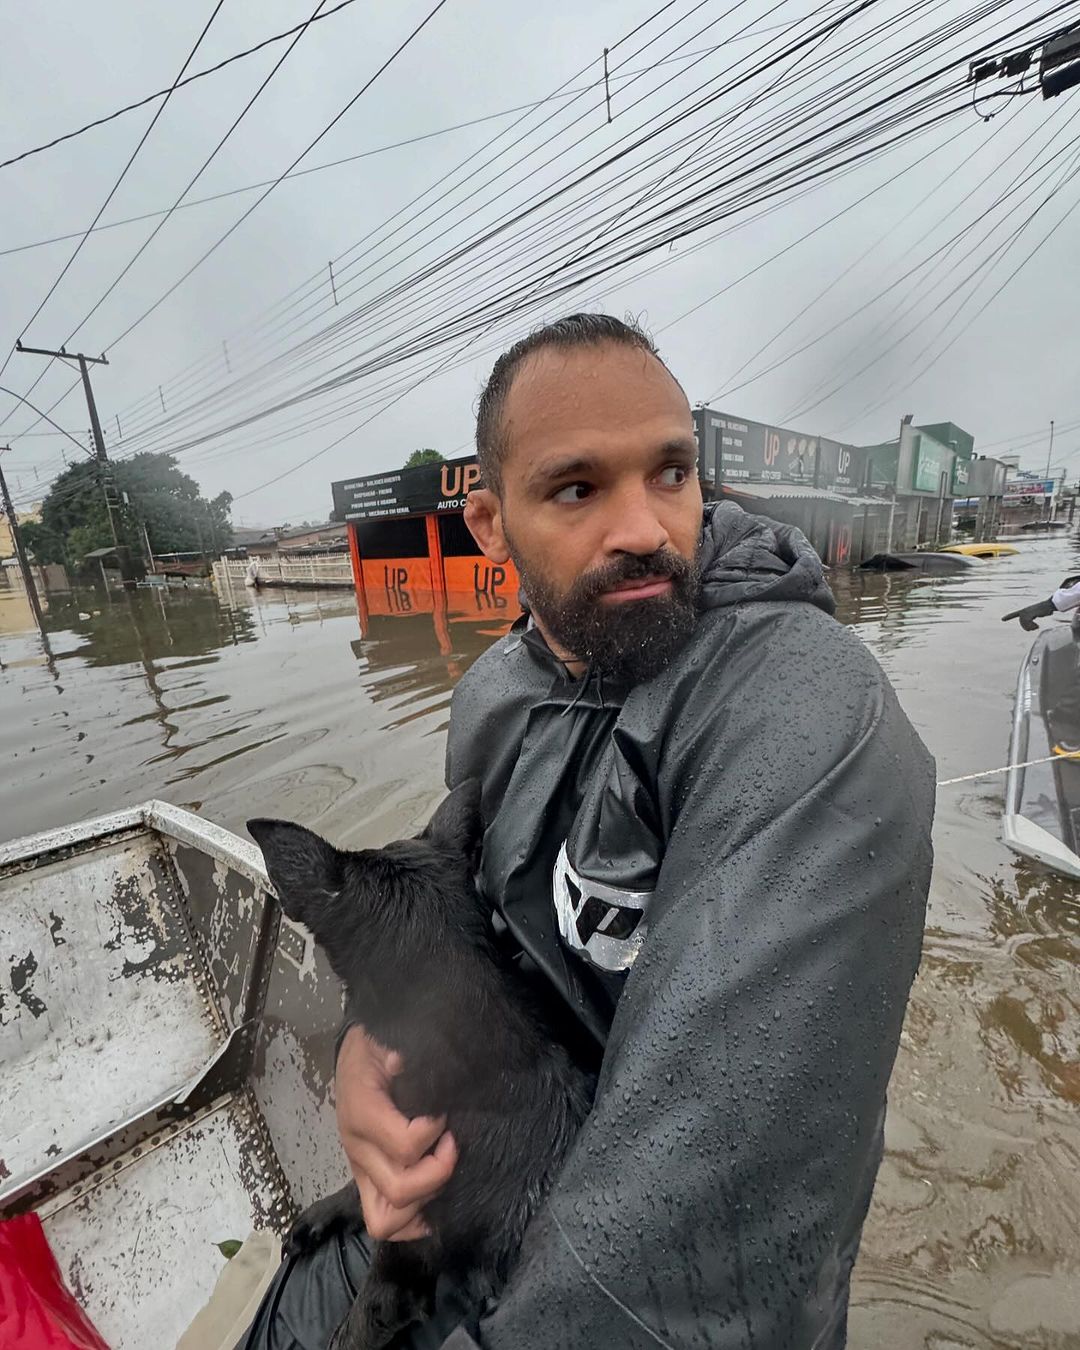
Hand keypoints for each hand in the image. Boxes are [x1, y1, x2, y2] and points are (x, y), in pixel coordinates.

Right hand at [335, 1026, 456, 1241]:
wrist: (355, 1052)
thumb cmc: (377, 1044)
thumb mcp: (387, 1037)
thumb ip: (401, 1050)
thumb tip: (407, 1063)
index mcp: (362, 1111)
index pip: (404, 1146)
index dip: (434, 1133)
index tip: (445, 1113)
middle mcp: (357, 1147)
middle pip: (398, 1190)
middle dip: (437, 1172)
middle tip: (452, 1143)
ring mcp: (360, 1168)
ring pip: (386, 1219)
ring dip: (424, 1199)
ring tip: (441, 1166)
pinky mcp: (366, 1179)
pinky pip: (384, 1221)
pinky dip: (413, 1219)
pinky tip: (435, 1195)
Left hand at [1002, 599, 1054, 630]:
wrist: (1049, 604)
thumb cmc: (1044, 609)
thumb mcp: (1037, 614)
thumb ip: (1032, 619)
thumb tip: (1030, 627)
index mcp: (1024, 610)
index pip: (1015, 614)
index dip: (1008, 617)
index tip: (1002, 619)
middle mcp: (1024, 611)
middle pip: (1021, 622)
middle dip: (1026, 627)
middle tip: (1034, 628)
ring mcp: (1027, 612)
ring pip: (1024, 622)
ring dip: (1030, 627)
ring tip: (1036, 627)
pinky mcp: (1030, 613)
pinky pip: (1028, 622)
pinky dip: (1032, 626)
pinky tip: (1037, 626)